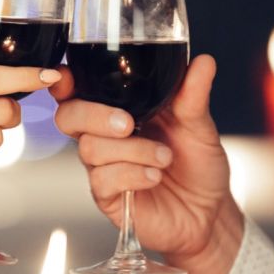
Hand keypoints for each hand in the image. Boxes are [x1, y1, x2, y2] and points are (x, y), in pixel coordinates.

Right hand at [52, 55, 242, 273]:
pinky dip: (131, 174)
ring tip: (164, 157)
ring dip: (132, 150)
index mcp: (119, 109)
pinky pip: (102, 180)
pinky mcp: (108, 196)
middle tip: (128, 124)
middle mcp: (104, 136)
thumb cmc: (197, 164)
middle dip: (94, 115)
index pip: (77, 91)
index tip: (67, 76)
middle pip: (69, 116)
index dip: (64, 82)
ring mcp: (103, 166)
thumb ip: (194, 94)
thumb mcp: (199, 125)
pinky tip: (154, 176)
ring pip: (90, 148)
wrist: (209, 211)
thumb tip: (204, 62)